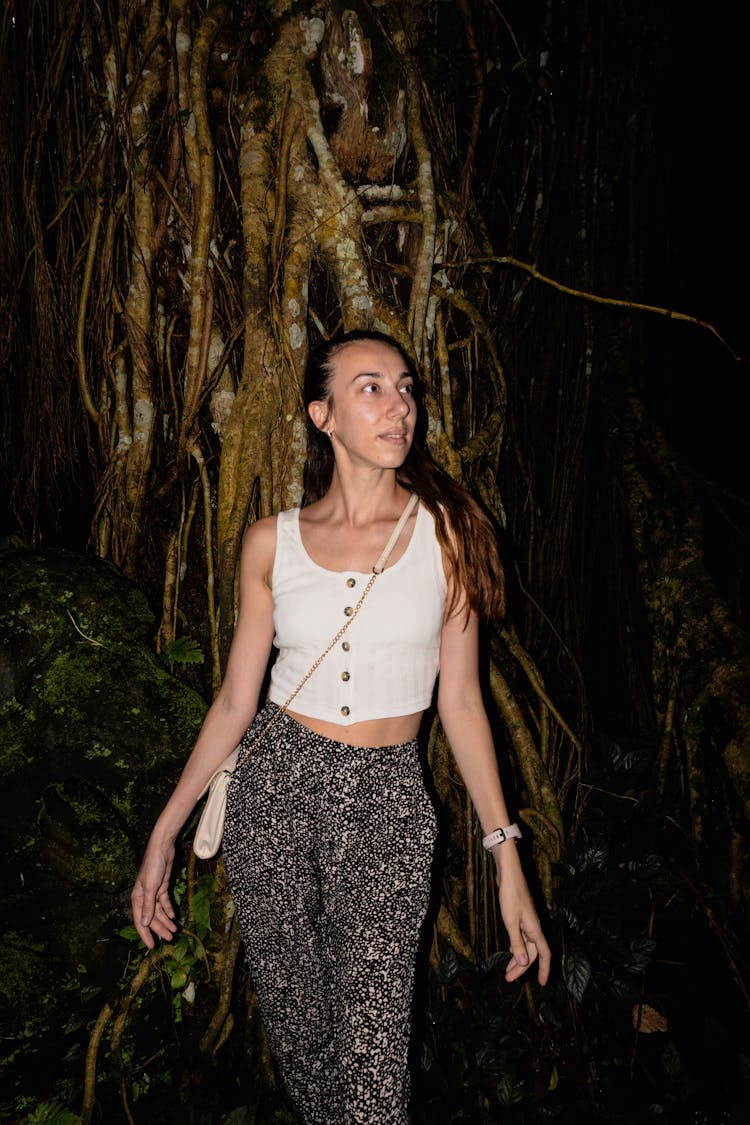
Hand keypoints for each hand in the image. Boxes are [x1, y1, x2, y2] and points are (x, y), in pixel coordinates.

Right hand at [131, 840, 177, 948]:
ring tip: (174, 931)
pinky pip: (164, 903)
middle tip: (170, 938)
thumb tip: (144, 923)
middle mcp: (144, 897)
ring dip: (166, 921)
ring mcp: (154, 892)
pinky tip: (173, 917)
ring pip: (159, 912)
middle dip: (160, 929)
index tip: (151, 946)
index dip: (146, 934)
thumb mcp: (150, 887)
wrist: (162, 849)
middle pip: (152, 918)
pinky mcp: (162, 887)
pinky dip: (168, 910)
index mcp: (137, 898)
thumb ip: (148, 906)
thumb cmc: (153, 866)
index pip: (140, 921)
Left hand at [494, 855, 551, 985]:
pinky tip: (510, 951)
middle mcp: (534, 927)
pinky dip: (517, 947)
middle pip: (532, 953)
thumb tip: (524, 963)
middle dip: (522, 968)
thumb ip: (517, 943)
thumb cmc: (510, 896)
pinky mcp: (521, 916)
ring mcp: (528, 922)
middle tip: (509, 978)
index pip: (544, 954)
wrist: (509, 874)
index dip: (544, 969)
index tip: (542, 984)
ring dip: (518, 958)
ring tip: (507, 970)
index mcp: (535, 929)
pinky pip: (522, 938)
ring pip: (526, 946)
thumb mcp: (510, 921)